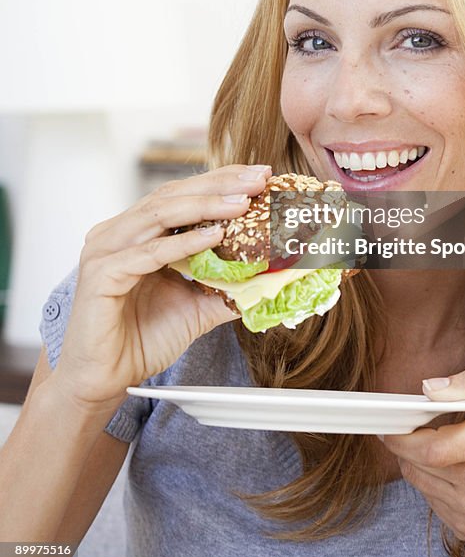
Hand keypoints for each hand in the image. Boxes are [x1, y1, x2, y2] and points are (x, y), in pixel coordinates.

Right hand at [50, 163, 271, 412]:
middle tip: (257, 180)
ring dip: (206, 206)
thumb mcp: (195, 306)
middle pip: (172, 195)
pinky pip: (148, 253)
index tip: (259, 175)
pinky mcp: (101, 275)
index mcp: (135, 231)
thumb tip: (270, 275)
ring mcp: (105, 250)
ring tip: (242, 203)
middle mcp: (117, 232)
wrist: (105, 380)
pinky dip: (183, 242)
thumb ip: (225, 286)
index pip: (181, 194)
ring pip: (160, 214)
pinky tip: (214, 236)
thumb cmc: (141, 340)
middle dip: (219, 185)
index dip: (220, 181)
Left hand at [379, 369, 464, 556]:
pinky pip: (430, 499)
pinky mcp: (464, 529)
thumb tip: (428, 388)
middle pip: (416, 461)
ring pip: (417, 479)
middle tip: (404, 425)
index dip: (403, 432)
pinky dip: (432, 481)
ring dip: (417, 460)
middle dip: (403, 441)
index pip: (431, 445)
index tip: (394, 417)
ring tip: (436, 445)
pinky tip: (452, 470)